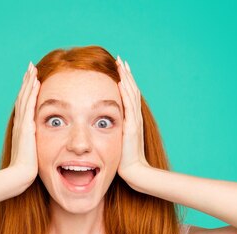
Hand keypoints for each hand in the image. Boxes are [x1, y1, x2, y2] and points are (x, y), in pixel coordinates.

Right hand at [8, 61, 39, 182]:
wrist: (20, 175)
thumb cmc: (26, 168)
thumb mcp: (33, 152)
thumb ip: (35, 144)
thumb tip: (40, 143)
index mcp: (21, 128)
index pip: (24, 105)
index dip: (27, 91)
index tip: (32, 79)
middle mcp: (19, 123)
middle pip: (23, 97)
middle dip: (27, 81)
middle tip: (30, 67)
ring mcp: (21, 124)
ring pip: (25, 98)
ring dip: (29, 82)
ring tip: (32, 69)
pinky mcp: (25, 127)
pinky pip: (29, 105)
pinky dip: (32, 93)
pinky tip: (36, 82)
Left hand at [116, 56, 149, 181]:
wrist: (133, 171)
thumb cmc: (123, 159)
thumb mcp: (116, 140)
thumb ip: (112, 130)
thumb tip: (101, 124)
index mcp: (131, 119)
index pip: (128, 95)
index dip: (124, 81)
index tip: (118, 68)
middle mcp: (135, 117)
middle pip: (131, 90)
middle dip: (126, 74)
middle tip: (120, 59)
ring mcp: (135, 121)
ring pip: (131, 94)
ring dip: (126, 78)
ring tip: (121, 64)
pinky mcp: (132, 127)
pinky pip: (129, 106)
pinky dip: (126, 92)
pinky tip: (121, 82)